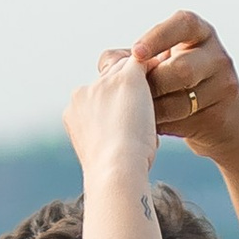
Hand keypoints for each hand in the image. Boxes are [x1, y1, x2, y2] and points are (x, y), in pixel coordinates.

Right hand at [62, 47, 159, 194]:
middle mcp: (83, 93)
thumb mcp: (102, 155)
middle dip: (123, 88)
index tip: (127, 116)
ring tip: (158, 88)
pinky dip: (152, 67)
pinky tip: (164, 74)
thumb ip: (107, 139)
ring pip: (123, 69)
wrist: (115, 170)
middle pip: (107, 79)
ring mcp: (104, 84)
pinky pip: (140, 63)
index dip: (113, 103)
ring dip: (138, 79)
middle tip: (145, 100)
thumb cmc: (113, 174)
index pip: (95, 96)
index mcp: (73, 111)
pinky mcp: (126, 79)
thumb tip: (121, 140)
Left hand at [134, 10, 238, 162]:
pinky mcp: (221, 115)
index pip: (183, 23)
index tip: (136, 54)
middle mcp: (216, 56)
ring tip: (136, 116)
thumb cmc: (178, 85)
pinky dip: (161, 127)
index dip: (158, 37)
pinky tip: (149, 130)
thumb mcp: (160, 63)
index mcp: (199, 33)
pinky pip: (185, 122)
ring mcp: (224, 85)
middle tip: (134, 96)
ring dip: (153, 110)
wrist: (219, 120)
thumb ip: (132, 60)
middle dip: (153, 85)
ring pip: (182, 100)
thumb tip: (106, 63)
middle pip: (181, 69)